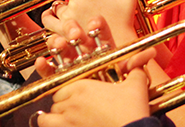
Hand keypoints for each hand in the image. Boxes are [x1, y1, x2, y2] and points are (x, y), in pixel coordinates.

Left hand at [36, 66, 151, 126]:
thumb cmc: (132, 112)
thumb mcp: (136, 88)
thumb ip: (135, 72)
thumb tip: (139, 64)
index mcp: (83, 86)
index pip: (63, 86)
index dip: (68, 94)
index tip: (76, 100)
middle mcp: (72, 99)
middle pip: (57, 100)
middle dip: (63, 105)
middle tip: (75, 112)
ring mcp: (67, 116)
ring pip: (50, 113)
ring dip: (54, 116)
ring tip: (64, 120)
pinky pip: (45, 123)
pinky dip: (47, 123)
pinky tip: (58, 125)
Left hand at [40, 0, 143, 48]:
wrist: (120, 44)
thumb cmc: (123, 21)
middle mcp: (73, 1)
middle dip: (70, 4)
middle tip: (77, 12)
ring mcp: (67, 15)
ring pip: (54, 9)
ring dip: (56, 12)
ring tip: (64, 16)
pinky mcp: (63, 30)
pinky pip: (49, 22)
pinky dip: (49, 20)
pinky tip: (55, 23)